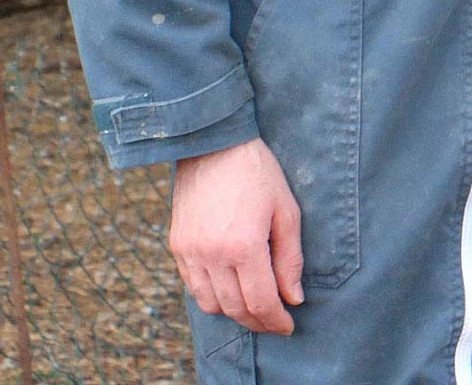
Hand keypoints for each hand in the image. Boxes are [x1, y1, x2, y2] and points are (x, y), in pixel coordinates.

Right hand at [170, 138, 304, 334]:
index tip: (288, 326)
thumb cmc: (258, 174)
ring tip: (254, 308)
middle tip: (275, 323)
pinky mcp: (177, 247)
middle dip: (257, 321)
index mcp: (243, 246)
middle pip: (234, 308)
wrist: (214, 146)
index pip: (260, 301)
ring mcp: (189, 253)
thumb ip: (290, 258)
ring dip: (233, 312)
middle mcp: (211, 255)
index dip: (276, 319)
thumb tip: (294, 297)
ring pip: (210, 304)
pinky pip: (193, 286)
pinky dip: (212, 297)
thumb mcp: (286, 211)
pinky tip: (230, 290)